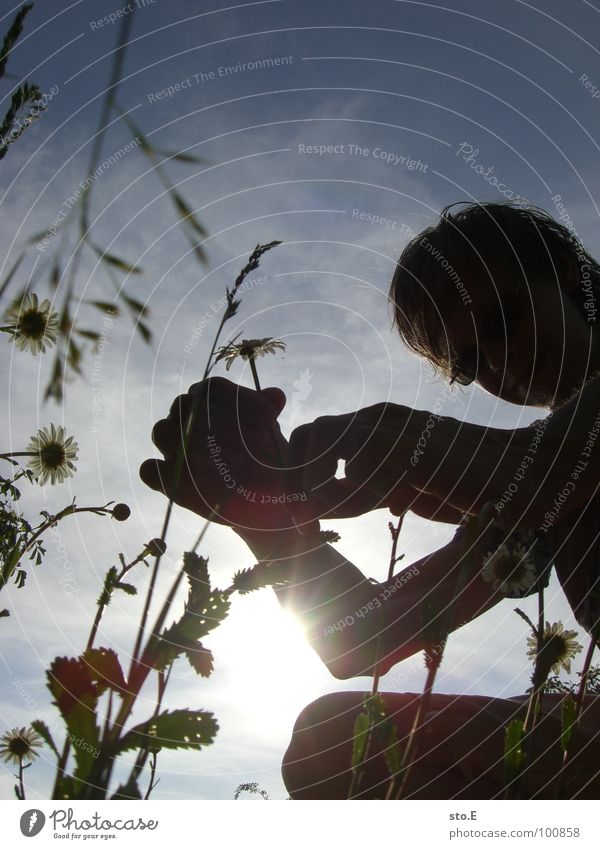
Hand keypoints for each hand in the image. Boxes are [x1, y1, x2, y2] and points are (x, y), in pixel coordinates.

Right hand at [139, 377, 316, 537]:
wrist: (264, 495)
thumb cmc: (265, 457)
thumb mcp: (271, 434)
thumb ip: (268, 412)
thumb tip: (275, 396)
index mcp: (209, 399)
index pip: (213, 388)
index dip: (240, 400)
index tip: (269, 419)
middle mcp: (184, 417)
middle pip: (185, 406)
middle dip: (222, 423)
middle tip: (254, 442)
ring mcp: (171, 447)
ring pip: (163, 432)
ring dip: (198, 445)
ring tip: (236, 460)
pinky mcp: (166, 478)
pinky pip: (150, 471)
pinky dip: (171, 473)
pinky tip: (202, 481)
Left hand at [286, 402, 464, 523]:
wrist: (518, 475)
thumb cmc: (460, 484)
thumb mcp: (397, 491)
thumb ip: (361, 492)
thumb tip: (322, 506)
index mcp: (372, 425)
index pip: (310, 436)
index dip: (295, 475)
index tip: (302, 517)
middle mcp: (378, 417)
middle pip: (309, 431)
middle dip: (297, 480)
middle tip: (307, 522)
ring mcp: (397, 425)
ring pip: (328, 439)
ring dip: (322, 485)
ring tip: (340, 516)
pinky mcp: (415, 443)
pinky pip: (363, 460)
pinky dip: (360, 491)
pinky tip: (386, 507)